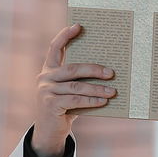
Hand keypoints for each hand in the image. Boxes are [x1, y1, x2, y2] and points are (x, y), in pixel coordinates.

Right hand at [32, 24, 116, 156]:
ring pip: (77, 86)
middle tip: (111, 73)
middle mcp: (44, 78)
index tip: (78, 26)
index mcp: (49, 70)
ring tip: (113, 91)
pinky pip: (76, 100)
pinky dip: (92, 101)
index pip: (55, 47)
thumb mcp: (69, 90)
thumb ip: (79, 80)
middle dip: (94, 69)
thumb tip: (107, 72)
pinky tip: (103, 101)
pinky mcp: (50, 105)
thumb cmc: (65, 106)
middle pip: (73, 68)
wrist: (50, 130)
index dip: (65, 35)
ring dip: (97, 88)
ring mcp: (45, 91)